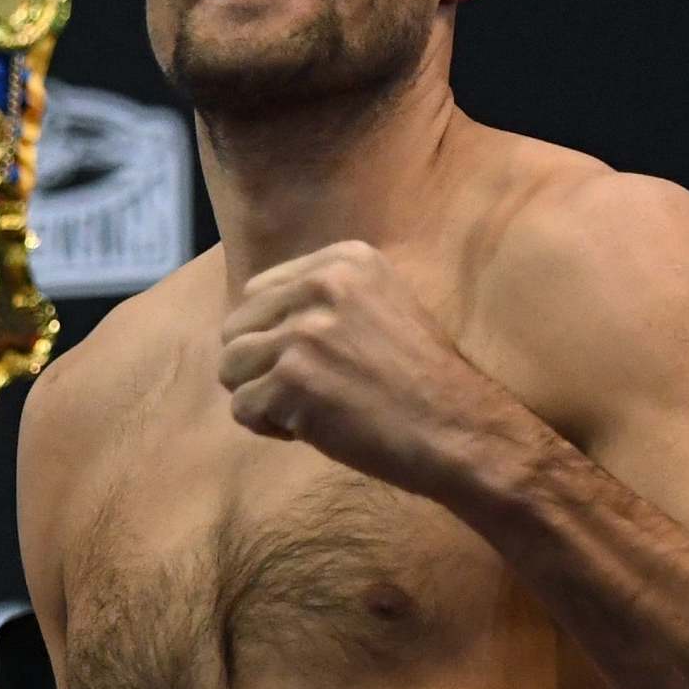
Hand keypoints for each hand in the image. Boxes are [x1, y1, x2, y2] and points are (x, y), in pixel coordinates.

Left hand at [217, 241, 520, 500]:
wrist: (459, 429)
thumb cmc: (420, 380)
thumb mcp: (379, 305)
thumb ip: (321, 298)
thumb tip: (250, 317)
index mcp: (344, 259)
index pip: (257, 293)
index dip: (274, 336)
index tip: (317, 361)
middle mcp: (322, 284)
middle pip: (235, 327)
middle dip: (259, 366)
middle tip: (308, 391)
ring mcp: (305, 330)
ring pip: (229, 366)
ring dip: (259, 396)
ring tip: (306, 409)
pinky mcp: (293, 379)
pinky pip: (240, 407)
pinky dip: (267, 427)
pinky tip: (310, 429)